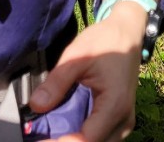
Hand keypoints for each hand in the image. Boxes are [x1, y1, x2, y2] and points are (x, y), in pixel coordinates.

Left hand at [30, 8, 144, 141]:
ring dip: (74, 139)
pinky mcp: (120, 121)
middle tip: (41, 135)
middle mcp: (123, 121)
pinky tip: (64, 128)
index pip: (85, 140)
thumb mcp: (76, 56)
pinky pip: (101, 137)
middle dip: (65, 141)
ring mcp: (124, 123)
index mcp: (115, 106)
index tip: (39, 140)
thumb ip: (57, 82)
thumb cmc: (105, 41)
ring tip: (50, 132)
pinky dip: (82, 135)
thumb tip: (35, 106)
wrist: (127, 33)